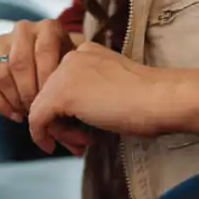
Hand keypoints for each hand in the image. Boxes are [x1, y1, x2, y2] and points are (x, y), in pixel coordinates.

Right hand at [0, 19, 75, 122]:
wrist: (50, 58)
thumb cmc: (65, 66)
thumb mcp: (73, 66)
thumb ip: (70, 78)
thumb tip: (62, 105)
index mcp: (48, 28)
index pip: (43, 52)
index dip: (45, 80)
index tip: (51, 101)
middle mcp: (23, 29)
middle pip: (19, 63)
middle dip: (28, 93)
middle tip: (37, 111)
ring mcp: (2, 39)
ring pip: (1, 73)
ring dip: (13, 99)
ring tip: (26, 112)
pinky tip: (12, 113)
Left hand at [28, 43, 175, 154]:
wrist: (161, 99)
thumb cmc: (148, 100)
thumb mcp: (111, 90)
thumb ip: (89, 96)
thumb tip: (67, 119)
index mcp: (86, 52)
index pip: (61, 84)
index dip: (66, 111)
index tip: (82, 131)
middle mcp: (72, 56)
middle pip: (48, 95)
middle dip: (61, 123)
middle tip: (80, 143)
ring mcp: (64, 72)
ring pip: (42, 107)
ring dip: (59, 131)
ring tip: (82, 144)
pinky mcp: (61, 93)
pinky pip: (37, 118)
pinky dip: (41, 135)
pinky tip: (52, 146)